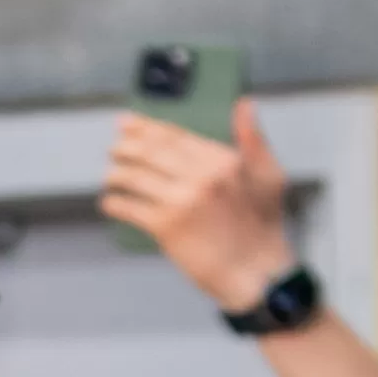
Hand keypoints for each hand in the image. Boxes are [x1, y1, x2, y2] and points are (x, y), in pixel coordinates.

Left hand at [103, 97, 294, 312]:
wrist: (256, 273)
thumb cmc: (263, 225)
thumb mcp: (268, 175)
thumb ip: (253, 138)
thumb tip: (244, 103)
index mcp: (223, 160)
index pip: (174, 136)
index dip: (146, 128)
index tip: (126, 123)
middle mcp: (201, 176)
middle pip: (150, 152)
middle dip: (125, 147)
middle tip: (113, 149)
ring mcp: (181, 201)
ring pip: (134, 177)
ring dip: (116, 174)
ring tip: (110, 176)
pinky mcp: (166, 226)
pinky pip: (129, 208)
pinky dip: (114, 203)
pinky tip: (109, 202)